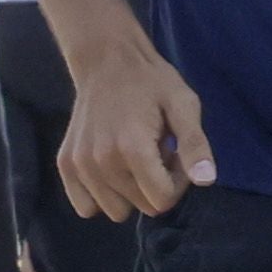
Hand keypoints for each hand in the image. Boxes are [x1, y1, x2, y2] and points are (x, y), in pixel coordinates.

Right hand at [56, 20, 213, 219]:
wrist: (106, 61)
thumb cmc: (151, 82)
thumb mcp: (183, 104)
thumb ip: (194, 144)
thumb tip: (206, 180)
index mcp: (132, 148)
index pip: (162, 200)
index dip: (177, 182)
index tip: (173, 154)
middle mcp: (101, 162)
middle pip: (142, 207)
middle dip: (156, 185)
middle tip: (156, 150)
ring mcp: (80, 165)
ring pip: (116, 211)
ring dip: (131, 191)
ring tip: (134, 156)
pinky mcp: (65, 165)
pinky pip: (86, 207)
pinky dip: (102, 195)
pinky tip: (112, 167)